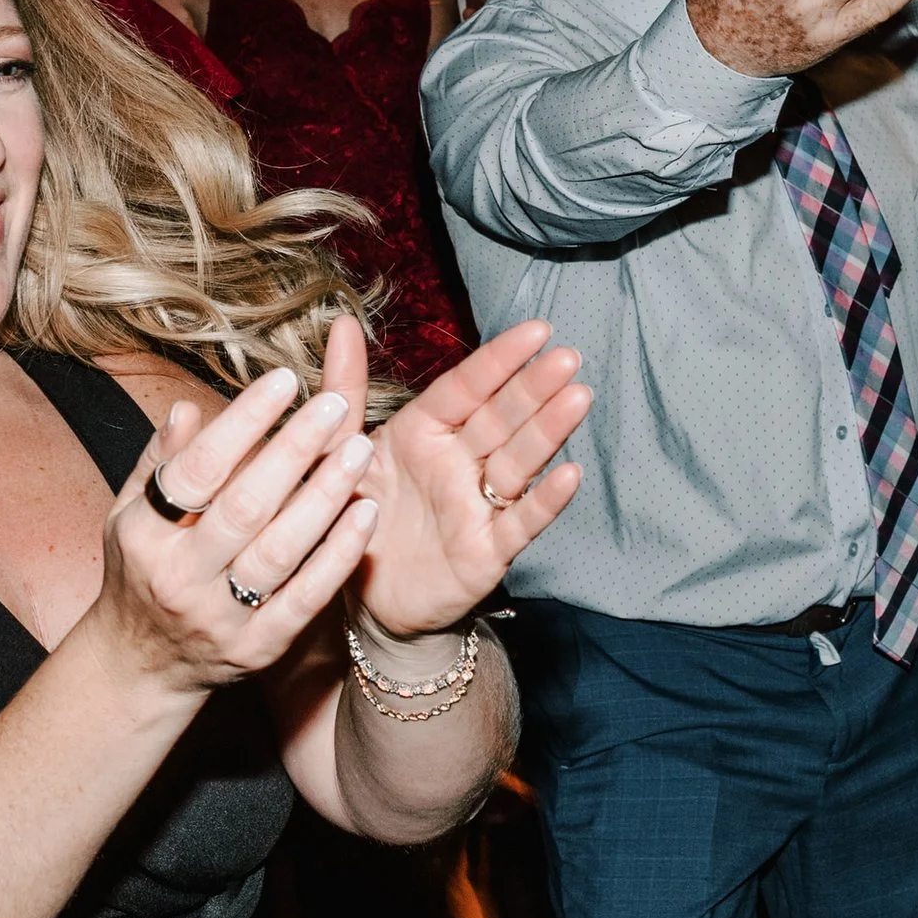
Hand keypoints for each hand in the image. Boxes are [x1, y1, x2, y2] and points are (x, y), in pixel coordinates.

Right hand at [82, 367, 381, 697]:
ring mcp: (220, 618)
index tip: (284, 380)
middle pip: (244, 507)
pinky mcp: (258, 648)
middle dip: (294, 451)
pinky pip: (305, 599)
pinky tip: (364, 513)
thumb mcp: (130, 512)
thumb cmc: (141, 569)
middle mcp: (179, 577)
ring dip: (324, 498)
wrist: (141, 664)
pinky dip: (337, 556)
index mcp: (143, 534)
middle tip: (336, 405)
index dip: (242, 422)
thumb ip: (160, 461)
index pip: (198, 470)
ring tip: (358, 450)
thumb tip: (187, 408)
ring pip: (280, 552)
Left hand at [319, 316, 590, 641]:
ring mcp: (476, 505)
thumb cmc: (356, 513)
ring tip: (577, 398)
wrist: (363, 597)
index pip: (465, 389)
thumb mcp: (339, 448)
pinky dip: (545, 502)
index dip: (498, 361)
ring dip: (548, 432)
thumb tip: (340, 321)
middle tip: (568, 357)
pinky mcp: (486, 551)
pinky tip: (570, 476)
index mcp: (422, 433)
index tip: (536, 330)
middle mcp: (456, 463)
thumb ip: (345, 388)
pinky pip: (518, 523)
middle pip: (500, 419)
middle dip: (533, 388)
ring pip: (517, 463)